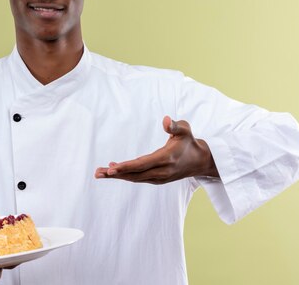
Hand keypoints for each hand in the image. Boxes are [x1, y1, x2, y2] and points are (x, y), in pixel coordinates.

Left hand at [94, 116, 218, 183]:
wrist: (200, 161)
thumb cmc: (189, 141)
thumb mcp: (185, 129)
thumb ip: (175, 125)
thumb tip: (166, 120)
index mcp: (166, 158)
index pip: (142, 164)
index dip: (126, 167)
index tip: (111, 168)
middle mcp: (161, 171)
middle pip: (134, 174)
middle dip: (115, 174)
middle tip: (98, 173)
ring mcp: (159, 177)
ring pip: (135, 178)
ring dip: (117, 176)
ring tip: (100, 173)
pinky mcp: (157, 179)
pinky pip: (139, 178)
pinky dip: (126, 175)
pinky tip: (114, 171)